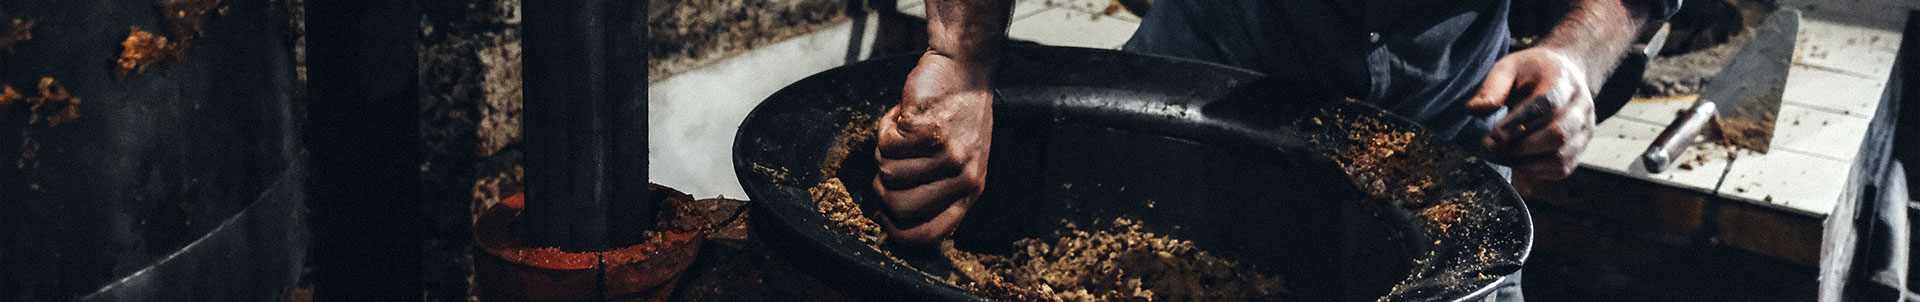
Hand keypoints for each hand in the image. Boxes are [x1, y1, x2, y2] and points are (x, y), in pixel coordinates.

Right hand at [872, 51, 993, 245]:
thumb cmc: (958, 115)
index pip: (932, 233)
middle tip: (886, 164)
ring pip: (887, 171)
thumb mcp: (962, 161)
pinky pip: (885, 144)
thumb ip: (938, 190)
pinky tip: (901, 116)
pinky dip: (886, 127)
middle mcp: (962, 176)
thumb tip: (894, 219)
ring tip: (902, 133)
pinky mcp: (928, 130)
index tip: (884, 222)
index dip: (900, 233)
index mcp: (970, 189)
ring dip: (885, 150)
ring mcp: (946, 153)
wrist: (964, 71)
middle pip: (899, 206)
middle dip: (881, 187)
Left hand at [1467, 48, 1596, 179]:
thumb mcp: (1509, 68)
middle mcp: (1580, 107)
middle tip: (1490, 147)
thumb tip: (1474, 109)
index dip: (1517, 125)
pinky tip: (1516, 160)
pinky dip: (1535, 171)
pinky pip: (1561, 169)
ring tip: (1500, 155)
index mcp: (1562, 81)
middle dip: (1518, 147)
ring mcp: (1584, 130)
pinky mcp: (1581, 148)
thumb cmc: (1532, 72)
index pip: (1545, 106)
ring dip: (1524, 163)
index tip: (1492, 135)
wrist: (1566, 76)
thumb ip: (1492, 88)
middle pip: (1556, 135)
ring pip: (1560, 158)